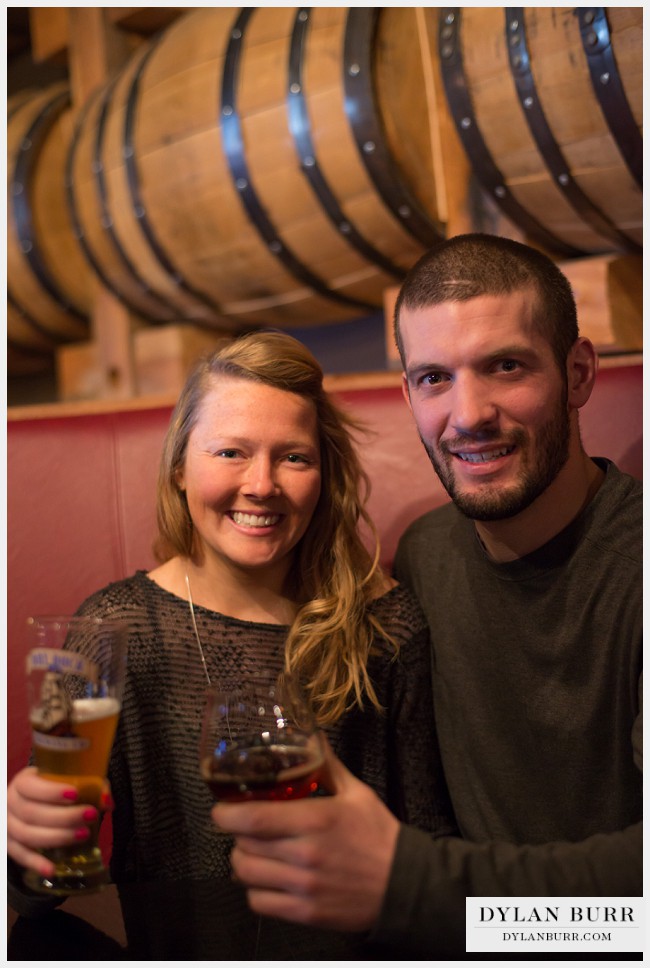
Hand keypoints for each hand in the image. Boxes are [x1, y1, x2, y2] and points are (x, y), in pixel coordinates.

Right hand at [7, 767, 106, 876]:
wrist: (30, 801)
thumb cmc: (51, 789)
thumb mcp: (64, 780)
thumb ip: (87, 785)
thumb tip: (107, 801)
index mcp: (22, 782)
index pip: (31, 787)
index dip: (51, 792)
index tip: (75, 794)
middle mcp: (10, 803)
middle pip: (32, 813)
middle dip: (64, 817)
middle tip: (90, 816)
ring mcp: (7, 825)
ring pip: (27, 835)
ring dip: (56, 838)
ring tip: (83, 835)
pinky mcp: (8, 845)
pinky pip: (20, 856)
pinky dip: (36, 863)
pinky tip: (52, 869)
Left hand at [212, 737, 399, 931]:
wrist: (403, 885)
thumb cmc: (378, 835)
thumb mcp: (357, 793)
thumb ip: (328, 765)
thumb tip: (312, 735)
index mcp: (315, 820)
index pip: (253, 818)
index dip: (226, 814)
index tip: (220, 809)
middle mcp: (304, 855)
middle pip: (244, 846)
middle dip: (236, 834)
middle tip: (243, 826)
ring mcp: (303, 887)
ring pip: (247, 875)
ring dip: (243, 861)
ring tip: (253, 851)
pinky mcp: (304, 913)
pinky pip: (260, 903)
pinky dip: (256, 890)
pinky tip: (267, 878)